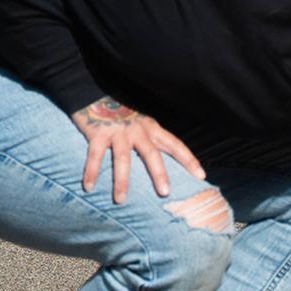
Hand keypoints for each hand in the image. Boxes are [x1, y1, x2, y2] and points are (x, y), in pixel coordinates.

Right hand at [71, 96, 204, 204]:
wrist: (94, 90)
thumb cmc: (121, 113)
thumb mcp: (142, 122)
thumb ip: (151, 140)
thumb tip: (163, 166)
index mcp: (151, 127)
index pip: (175, 144)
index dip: (188, 160)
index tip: (201, 176)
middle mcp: (137, 129)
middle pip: (151, 153)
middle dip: (159, 173)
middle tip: (165, 193)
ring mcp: (117, 131)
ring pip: (122, 158)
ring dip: (121, 181)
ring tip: (120, 201)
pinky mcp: (97, 133)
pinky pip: (95, 155)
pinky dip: (91, 172)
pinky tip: (88, 187)